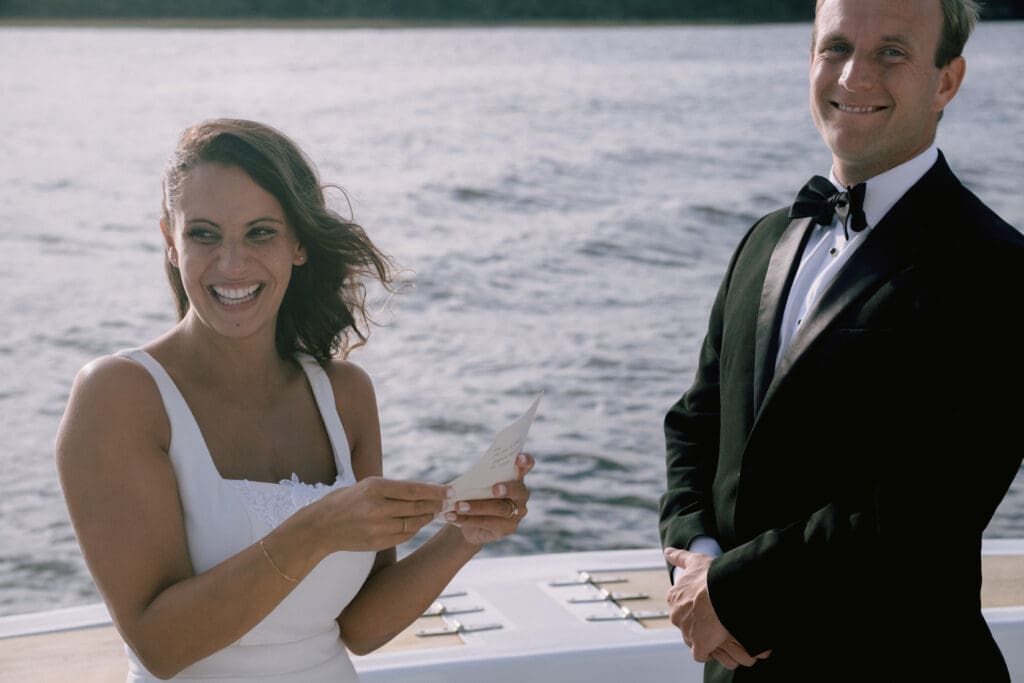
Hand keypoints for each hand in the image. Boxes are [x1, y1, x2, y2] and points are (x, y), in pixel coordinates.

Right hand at [313, 476, 447, 552]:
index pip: (413, 490)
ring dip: (427, 517)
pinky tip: (418, 523)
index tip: (449, 490)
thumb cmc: (345, 501)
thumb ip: (391, 489)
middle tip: (449, 502)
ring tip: (435, 511)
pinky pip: (403, 535)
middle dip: (435, 504)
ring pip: (413, 523)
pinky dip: (413, 529)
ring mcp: (377, 527)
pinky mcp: (377, 543)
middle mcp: (378, 507)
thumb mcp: (365, 486)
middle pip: (416, 507)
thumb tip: (421, 491)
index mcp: (375, 488)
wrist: (320, 527)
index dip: (434, 491)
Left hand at [444, 453, 533, 545]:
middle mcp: (521, 495)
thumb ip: (477, 478)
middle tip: (495, 489)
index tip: (518, 458)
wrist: (470, 522)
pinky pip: (487, 523)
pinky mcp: (507, 528)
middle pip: (518, 490)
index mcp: (516, 477)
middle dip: (507, 488)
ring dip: (477, 507)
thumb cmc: (476, 494)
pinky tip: (452, 517)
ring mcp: (517, 513)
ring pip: (499, 509)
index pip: (526, 465)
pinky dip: (467, 520)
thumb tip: (459, 481)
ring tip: (458, 506)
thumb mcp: (477, 483)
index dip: (525, 461)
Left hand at [664, 547, 769, 668]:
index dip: (694, 606)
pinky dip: (708, 651)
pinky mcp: (698, 645)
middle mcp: (676, 615)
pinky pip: (701, 654)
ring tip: (719, 630)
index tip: (705, 604)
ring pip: (693, 638)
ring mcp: (686, 631)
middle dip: (698, 622)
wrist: (721, 592)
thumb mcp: (694, 561)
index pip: (680, 606)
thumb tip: (667, 551)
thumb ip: (679, 557)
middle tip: (714, 617)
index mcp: (674, 597)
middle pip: (686, 622)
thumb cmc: (710, 576)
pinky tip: (717, 644)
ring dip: (704, 636)